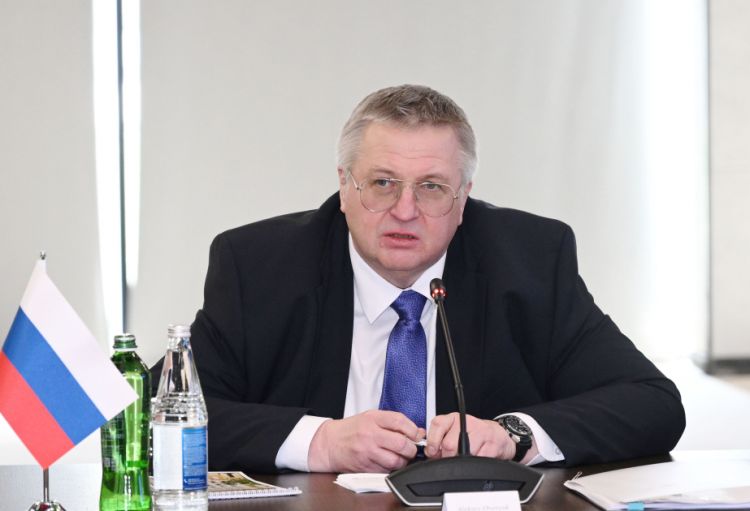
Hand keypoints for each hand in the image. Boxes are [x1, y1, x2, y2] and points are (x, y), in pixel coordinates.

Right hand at [308, 410, 425, 472]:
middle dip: (411, 448)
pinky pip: (386, 470)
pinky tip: (388, 462)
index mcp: (372, 419)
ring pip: (396, 461)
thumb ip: (392, 422)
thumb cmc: (351, 430)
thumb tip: (417, 432)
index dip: (413, 430)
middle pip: (401, 443)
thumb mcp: (370, 418)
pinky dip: (391, 468)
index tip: (416, 435)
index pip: (400, 422)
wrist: (329, 443)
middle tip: (410, 448)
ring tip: (400, 456)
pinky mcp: (365, 467)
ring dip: (403, 461)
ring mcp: (367, 452)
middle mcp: (370, 435)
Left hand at [425, 412, 527, 460]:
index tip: (432, 451)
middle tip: (450, 459)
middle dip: (447, 457)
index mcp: (454, 418)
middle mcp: (467, 422)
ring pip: (464, 454)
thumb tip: (429, 453)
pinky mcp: (492, 444)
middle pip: (449, 445)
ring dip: (462, 462)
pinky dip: (475, 464)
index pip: (438, 424)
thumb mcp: (454, 432)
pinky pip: (478, 460)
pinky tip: (477, 458)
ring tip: (465, 457)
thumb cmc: (472, 435)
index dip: (432, 441)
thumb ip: (439, 440)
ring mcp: (481, 432)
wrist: (497, 435)